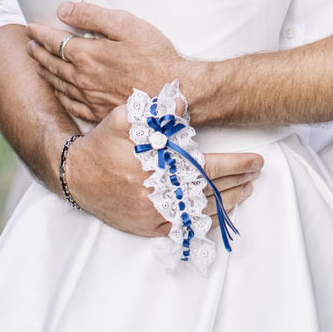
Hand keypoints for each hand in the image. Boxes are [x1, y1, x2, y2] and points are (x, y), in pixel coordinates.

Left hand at [27, 3, 188, 124]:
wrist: (174, 91)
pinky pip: (70, 104)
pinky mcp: (99, 112)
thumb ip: (92, 16)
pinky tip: (57, 92)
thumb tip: (63, 10)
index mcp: (86, 55)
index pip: (54, 41)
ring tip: (37, 65)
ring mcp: (90, 98)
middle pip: (52, 63)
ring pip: (58, 84)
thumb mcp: (125, 25)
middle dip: (38, 52)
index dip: (40, 33)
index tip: (31, 27)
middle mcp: (82, 78)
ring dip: (45, 72)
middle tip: (29, 45)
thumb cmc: (155, 56)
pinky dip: (59, 95)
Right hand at [63, 103, 265, 237]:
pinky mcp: (147, 227)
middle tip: (257, 172)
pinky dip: (205, 219)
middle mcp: (157, 193)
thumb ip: (154, 111)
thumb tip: (182, 103)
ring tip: (247, 189)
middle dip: (238, 180)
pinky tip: (219, 211)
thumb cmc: (102, 144)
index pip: (208, 166)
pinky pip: (183, 227)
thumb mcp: (124, 118)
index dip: (236, 164)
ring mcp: (152, 214)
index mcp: (157, 166)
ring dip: (228, 200)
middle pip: (210, 190)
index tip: (256, 160)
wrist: (75, 176)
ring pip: (200, 211)